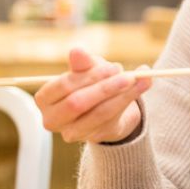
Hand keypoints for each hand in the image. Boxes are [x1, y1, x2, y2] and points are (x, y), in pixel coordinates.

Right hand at [34, 47, 150, 143]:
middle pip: (78, 103)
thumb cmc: (90, 83)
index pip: (64, 86)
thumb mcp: (87, 70)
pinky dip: (130, 100)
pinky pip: (113, 119)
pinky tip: (144, 85)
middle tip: (128, 75)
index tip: (114, 67)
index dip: (89, 76)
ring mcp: (72, 132)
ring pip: (100, 112)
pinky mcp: (93, 137)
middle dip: (105, 87)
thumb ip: (82, 63)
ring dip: (124, 94)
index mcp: (44, 99)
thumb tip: (76, 51)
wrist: (108, 107)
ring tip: (141, 78)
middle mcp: (52, 119)